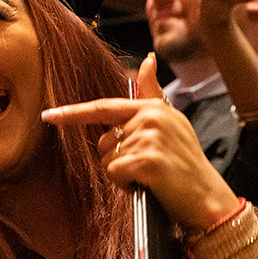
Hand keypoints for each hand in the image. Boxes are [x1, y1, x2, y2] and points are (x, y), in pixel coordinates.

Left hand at [40, 54, 241, 231]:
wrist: (208, 199)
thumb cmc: (185, 167)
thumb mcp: (171, 124)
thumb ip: (152, 94)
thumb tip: (148, 59)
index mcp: (154, 108)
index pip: (105, 107)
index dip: (73, 113)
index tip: (49, 115)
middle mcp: (152, 117)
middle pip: (104, 141)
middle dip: (116, 159)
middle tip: (145, 169)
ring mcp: (150, 138)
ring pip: (108, 159)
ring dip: (123, 175)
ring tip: (150, 177)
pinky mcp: (147, 160)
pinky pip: (114, 173)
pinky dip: (125, 185)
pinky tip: (147, 186)